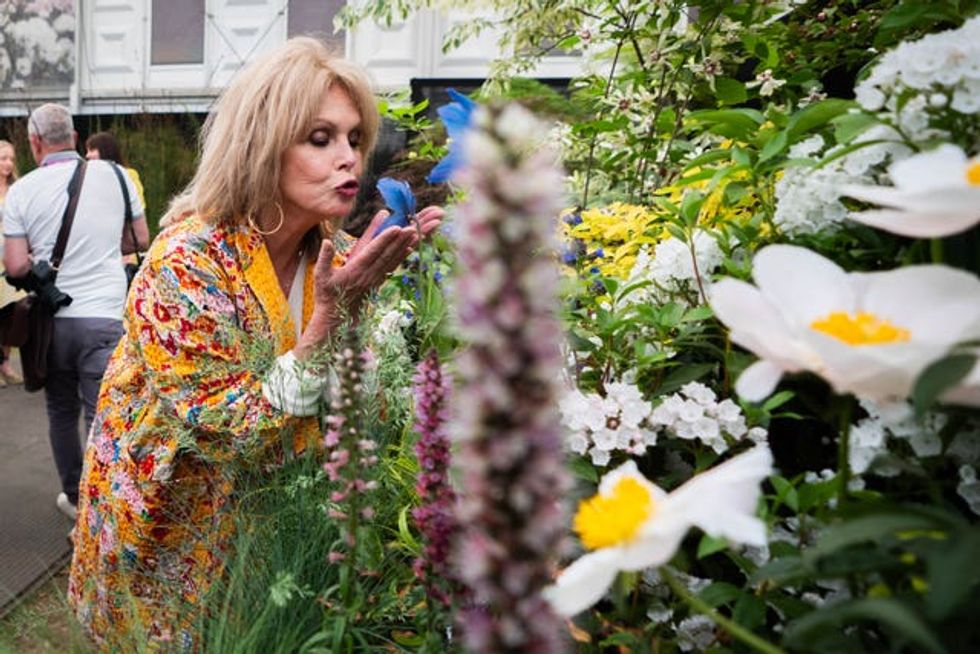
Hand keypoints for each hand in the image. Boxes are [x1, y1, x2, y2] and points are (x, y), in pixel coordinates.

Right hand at [296, 207, 443, 356]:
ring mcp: (375, 279)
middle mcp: (368, 274)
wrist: (337, 318)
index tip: (396, 228)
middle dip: (400, 240)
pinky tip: (409, 249)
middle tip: (413, 227)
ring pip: (392, 260)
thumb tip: (326, 241)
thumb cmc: (327, 295)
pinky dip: (401, 257)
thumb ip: (324, 258)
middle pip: (387, 254)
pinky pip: (392, 267)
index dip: (385, 239)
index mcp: (355, 270)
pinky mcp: (378, 283)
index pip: (373, 251)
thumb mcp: (320, 276)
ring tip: (415, 234)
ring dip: (403, 246)